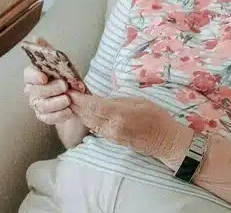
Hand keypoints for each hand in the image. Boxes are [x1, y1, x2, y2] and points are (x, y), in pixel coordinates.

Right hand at [22, 64, 73, 124]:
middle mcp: (33, 89)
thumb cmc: (72, 83)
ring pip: (42, 105)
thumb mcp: (74, 75)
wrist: (79, 101)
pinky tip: (69, 110)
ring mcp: (37, 103)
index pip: (29, 73)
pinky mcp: (43, 116)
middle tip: (64, 86)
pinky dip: (59, 114)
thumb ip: (71, 75)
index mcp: (38, 73)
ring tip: (68, 100)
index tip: (44, 79)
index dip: (34, 76)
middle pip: (34, 90)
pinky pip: (47, 118)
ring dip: (57, 103)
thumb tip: (72, 81)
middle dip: (51, 89)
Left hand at [69, 92, 191, 161]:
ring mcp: (111, 136)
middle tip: (64, 94)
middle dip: (74, 104)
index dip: (79, 98)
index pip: (93, 106)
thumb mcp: (138, 101)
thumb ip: (118, 101)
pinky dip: (87, 119)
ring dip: (78, 112)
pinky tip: (82, 113)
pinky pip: (95, 128)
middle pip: (87, 115)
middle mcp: (112, 127)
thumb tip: (101, 100)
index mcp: (119, 114)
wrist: (165, 141)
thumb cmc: (157, 118)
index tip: (70, 90)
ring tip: (70, 102)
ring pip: (89, 123)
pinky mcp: (112, 140)